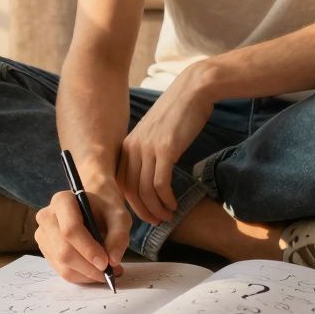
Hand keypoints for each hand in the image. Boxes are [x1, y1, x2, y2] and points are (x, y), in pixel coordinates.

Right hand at [34, 176, 129, 284]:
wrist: (92, 208)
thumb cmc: (105, 210)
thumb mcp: (119, 217)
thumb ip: (119, 236)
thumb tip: (112, 261)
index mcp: (62, 201)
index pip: (70, 229)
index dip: (88, 249)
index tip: (106, 263)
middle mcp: (47, 217)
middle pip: (64, 251)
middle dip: (88, 267)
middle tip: (110, 272)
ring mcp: (43, 235)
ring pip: (63, 265)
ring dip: (87, 274)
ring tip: (107, 271)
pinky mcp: (45, 250)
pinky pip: (62, 271)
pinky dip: (82, 275)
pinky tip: (95, 270)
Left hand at [117, 62, 215, 223]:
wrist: (193, 91)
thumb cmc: (178, 112)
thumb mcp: (154, 133)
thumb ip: (147, 152)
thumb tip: (150, 175)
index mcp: (128, 145)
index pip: (121, 183)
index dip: (132, 203)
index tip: (145, 213)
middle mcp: (133, 148)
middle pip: (131, 190)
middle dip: (143, 211)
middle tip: (157, 222)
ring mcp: (147, 149)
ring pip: (145, 190)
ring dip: (157, 208)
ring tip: (168, 216)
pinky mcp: (165, 150)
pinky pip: (160, 184)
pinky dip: (166, 199)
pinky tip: (174, 204)